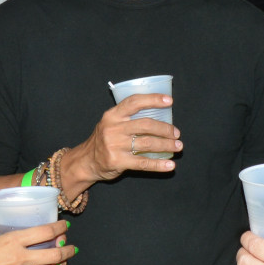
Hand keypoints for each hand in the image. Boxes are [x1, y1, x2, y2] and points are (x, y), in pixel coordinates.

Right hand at [66, 94, 180, 184]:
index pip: (134, 102)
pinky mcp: (118, 162)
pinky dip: (159, 164)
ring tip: (178, 146)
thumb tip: (158, 114)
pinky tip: (170, 165)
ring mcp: (115, 145)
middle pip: (145, 124)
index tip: (169, 101)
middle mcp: (113, 128)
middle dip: (165, 129)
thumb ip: (128, 118)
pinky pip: (143, 163)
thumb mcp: (110, 123)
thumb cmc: (103, 140)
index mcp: (112, 115)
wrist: (86, 161)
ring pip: (147, 143)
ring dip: (166, 145)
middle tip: (176, 133)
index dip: (153, 99)